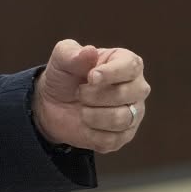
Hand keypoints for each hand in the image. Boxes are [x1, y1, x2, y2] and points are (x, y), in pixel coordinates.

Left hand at [33, 39, 148, 154]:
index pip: (131, 67)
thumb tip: (90, 51)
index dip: (111, 73)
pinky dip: (91, 133)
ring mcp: (134, 114)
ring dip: (92, 115)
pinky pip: (112, 139)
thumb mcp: (61, 58)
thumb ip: (72, 53)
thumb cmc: (65, 75)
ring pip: (121, 119)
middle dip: (95, 95)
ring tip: (82, 109)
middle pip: (126, 94)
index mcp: (127, 63)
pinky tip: (85, 124)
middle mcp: (137, 88)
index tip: (90, 77)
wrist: (53, 104)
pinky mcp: (124, 136)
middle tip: (79, 92)